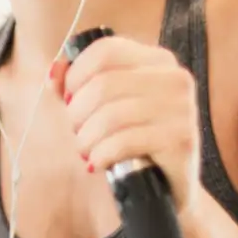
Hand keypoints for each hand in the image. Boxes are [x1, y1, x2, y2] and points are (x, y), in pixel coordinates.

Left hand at [52, 36, 200, 213]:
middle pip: (104, 83)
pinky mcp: (180, 140)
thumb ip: (75, 85)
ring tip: (84, 150)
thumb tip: (54, 70)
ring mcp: (182, 108)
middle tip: (76, 131)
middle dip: (77, 112)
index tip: (68, 98)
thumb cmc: (131, 142)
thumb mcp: (102, 107)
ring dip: (86, 137)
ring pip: (111, 114)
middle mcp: (175, 79)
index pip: (106, 50)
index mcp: (158, 61)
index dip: (76, 74)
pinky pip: (124, 141)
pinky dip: (101, 154)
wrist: (168, 187)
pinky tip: (97, 162)